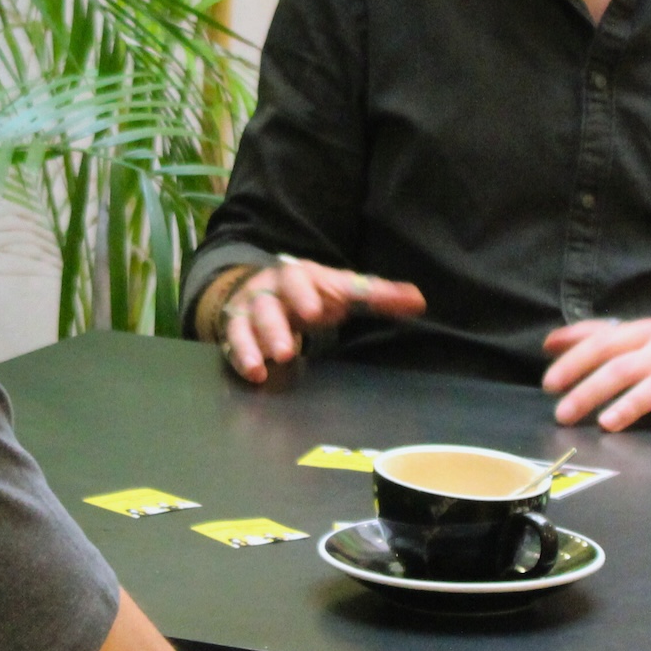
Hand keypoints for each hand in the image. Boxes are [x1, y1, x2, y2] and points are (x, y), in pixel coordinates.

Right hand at [214, 260, 426, 382]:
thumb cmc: (313, 292)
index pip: (299, 279)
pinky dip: (240, 358)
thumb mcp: (342, 289)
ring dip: (254, 345)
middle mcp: (269, 291)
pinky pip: (232, 342)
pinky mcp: (236, 330)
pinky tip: (254, 374)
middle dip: (276, 327)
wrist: (266, 289)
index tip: (316, 311)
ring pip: (244, 324)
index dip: (305, 294)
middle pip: (268, 305)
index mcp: (298, 276)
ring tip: (265, 366)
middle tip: (288, 350)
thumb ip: (378, 295)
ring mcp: (249, 310)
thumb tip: (419, 300)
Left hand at [541, 318, 650, 431]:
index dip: (574, 362)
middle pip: (623, 367)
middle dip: (590, 390)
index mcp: (644, 334)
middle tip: (564, 414)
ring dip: (630, 404)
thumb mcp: (641, 339)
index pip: (603, 343)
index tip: (550, 384)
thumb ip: (596, 338)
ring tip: (607, 423)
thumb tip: (550, 342)